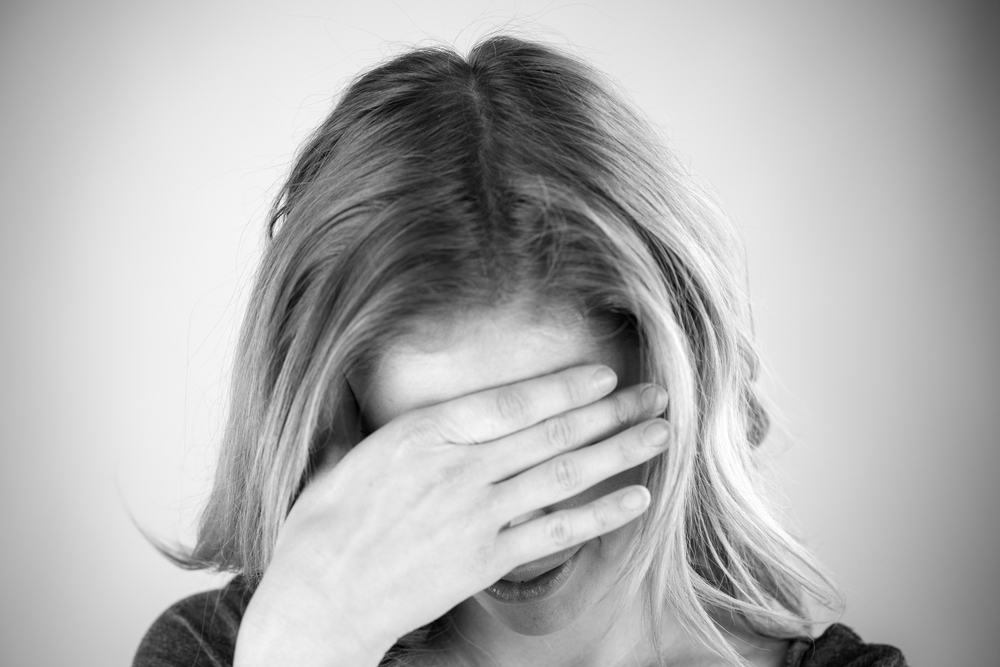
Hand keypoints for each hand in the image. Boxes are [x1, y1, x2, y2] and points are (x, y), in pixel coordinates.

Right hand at [234, 365, 670, 666]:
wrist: (321, 599)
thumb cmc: (323, 527)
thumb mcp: (341, 458)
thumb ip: (378, 426)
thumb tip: (363, 391)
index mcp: (422, 435)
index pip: (509, 403)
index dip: (562, 387)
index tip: (602, 375)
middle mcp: (459, 469)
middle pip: (550, 434)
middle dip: (609, 412)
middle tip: (655, 395)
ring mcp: (477, 516)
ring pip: (563, 476)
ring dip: (618, 452)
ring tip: (660, 434)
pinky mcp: (487, 560)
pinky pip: (557, 533)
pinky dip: (600, 515)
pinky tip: (636, 499)